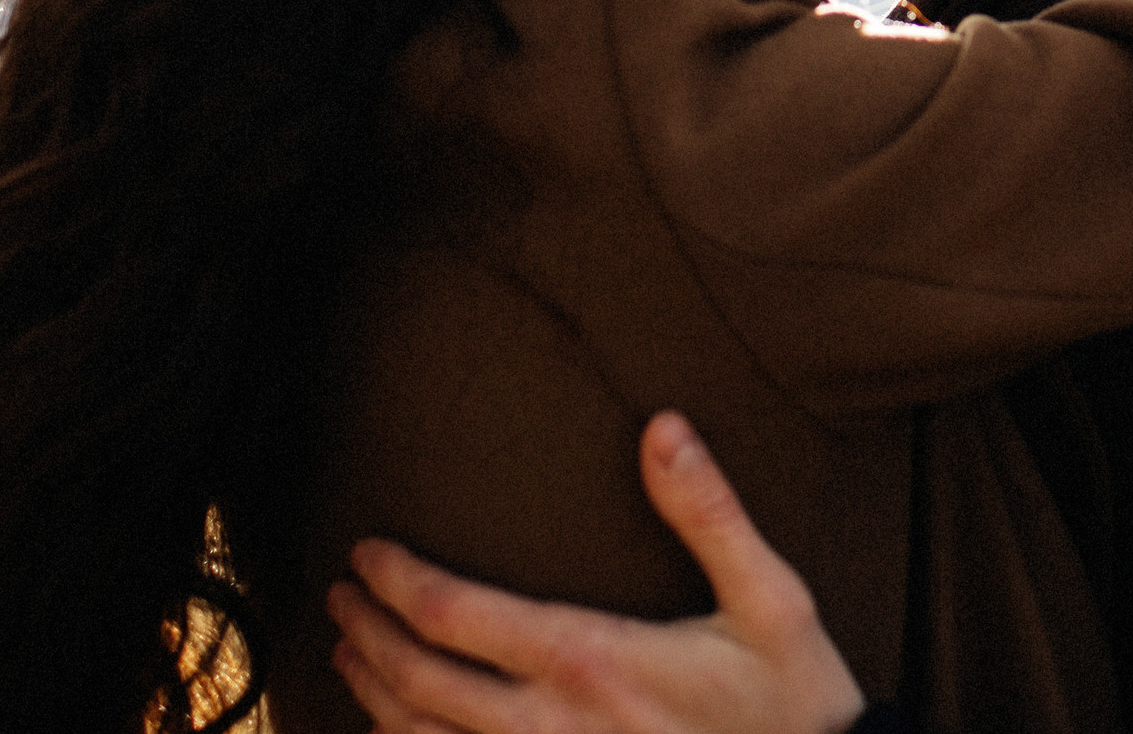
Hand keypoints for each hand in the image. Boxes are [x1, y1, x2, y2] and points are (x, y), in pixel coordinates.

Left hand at [329, 412, 866, 733]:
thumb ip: (707, 511)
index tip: (364, 553)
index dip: (393, 580)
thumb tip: (664, 428)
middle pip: (416, 681)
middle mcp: (549, 725)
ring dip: (372, 697)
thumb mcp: (770, 599)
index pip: (453, 614)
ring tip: (350, 656)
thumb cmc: (794, 705)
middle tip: (339, 596)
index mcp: (589, 658)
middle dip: (366, 632)